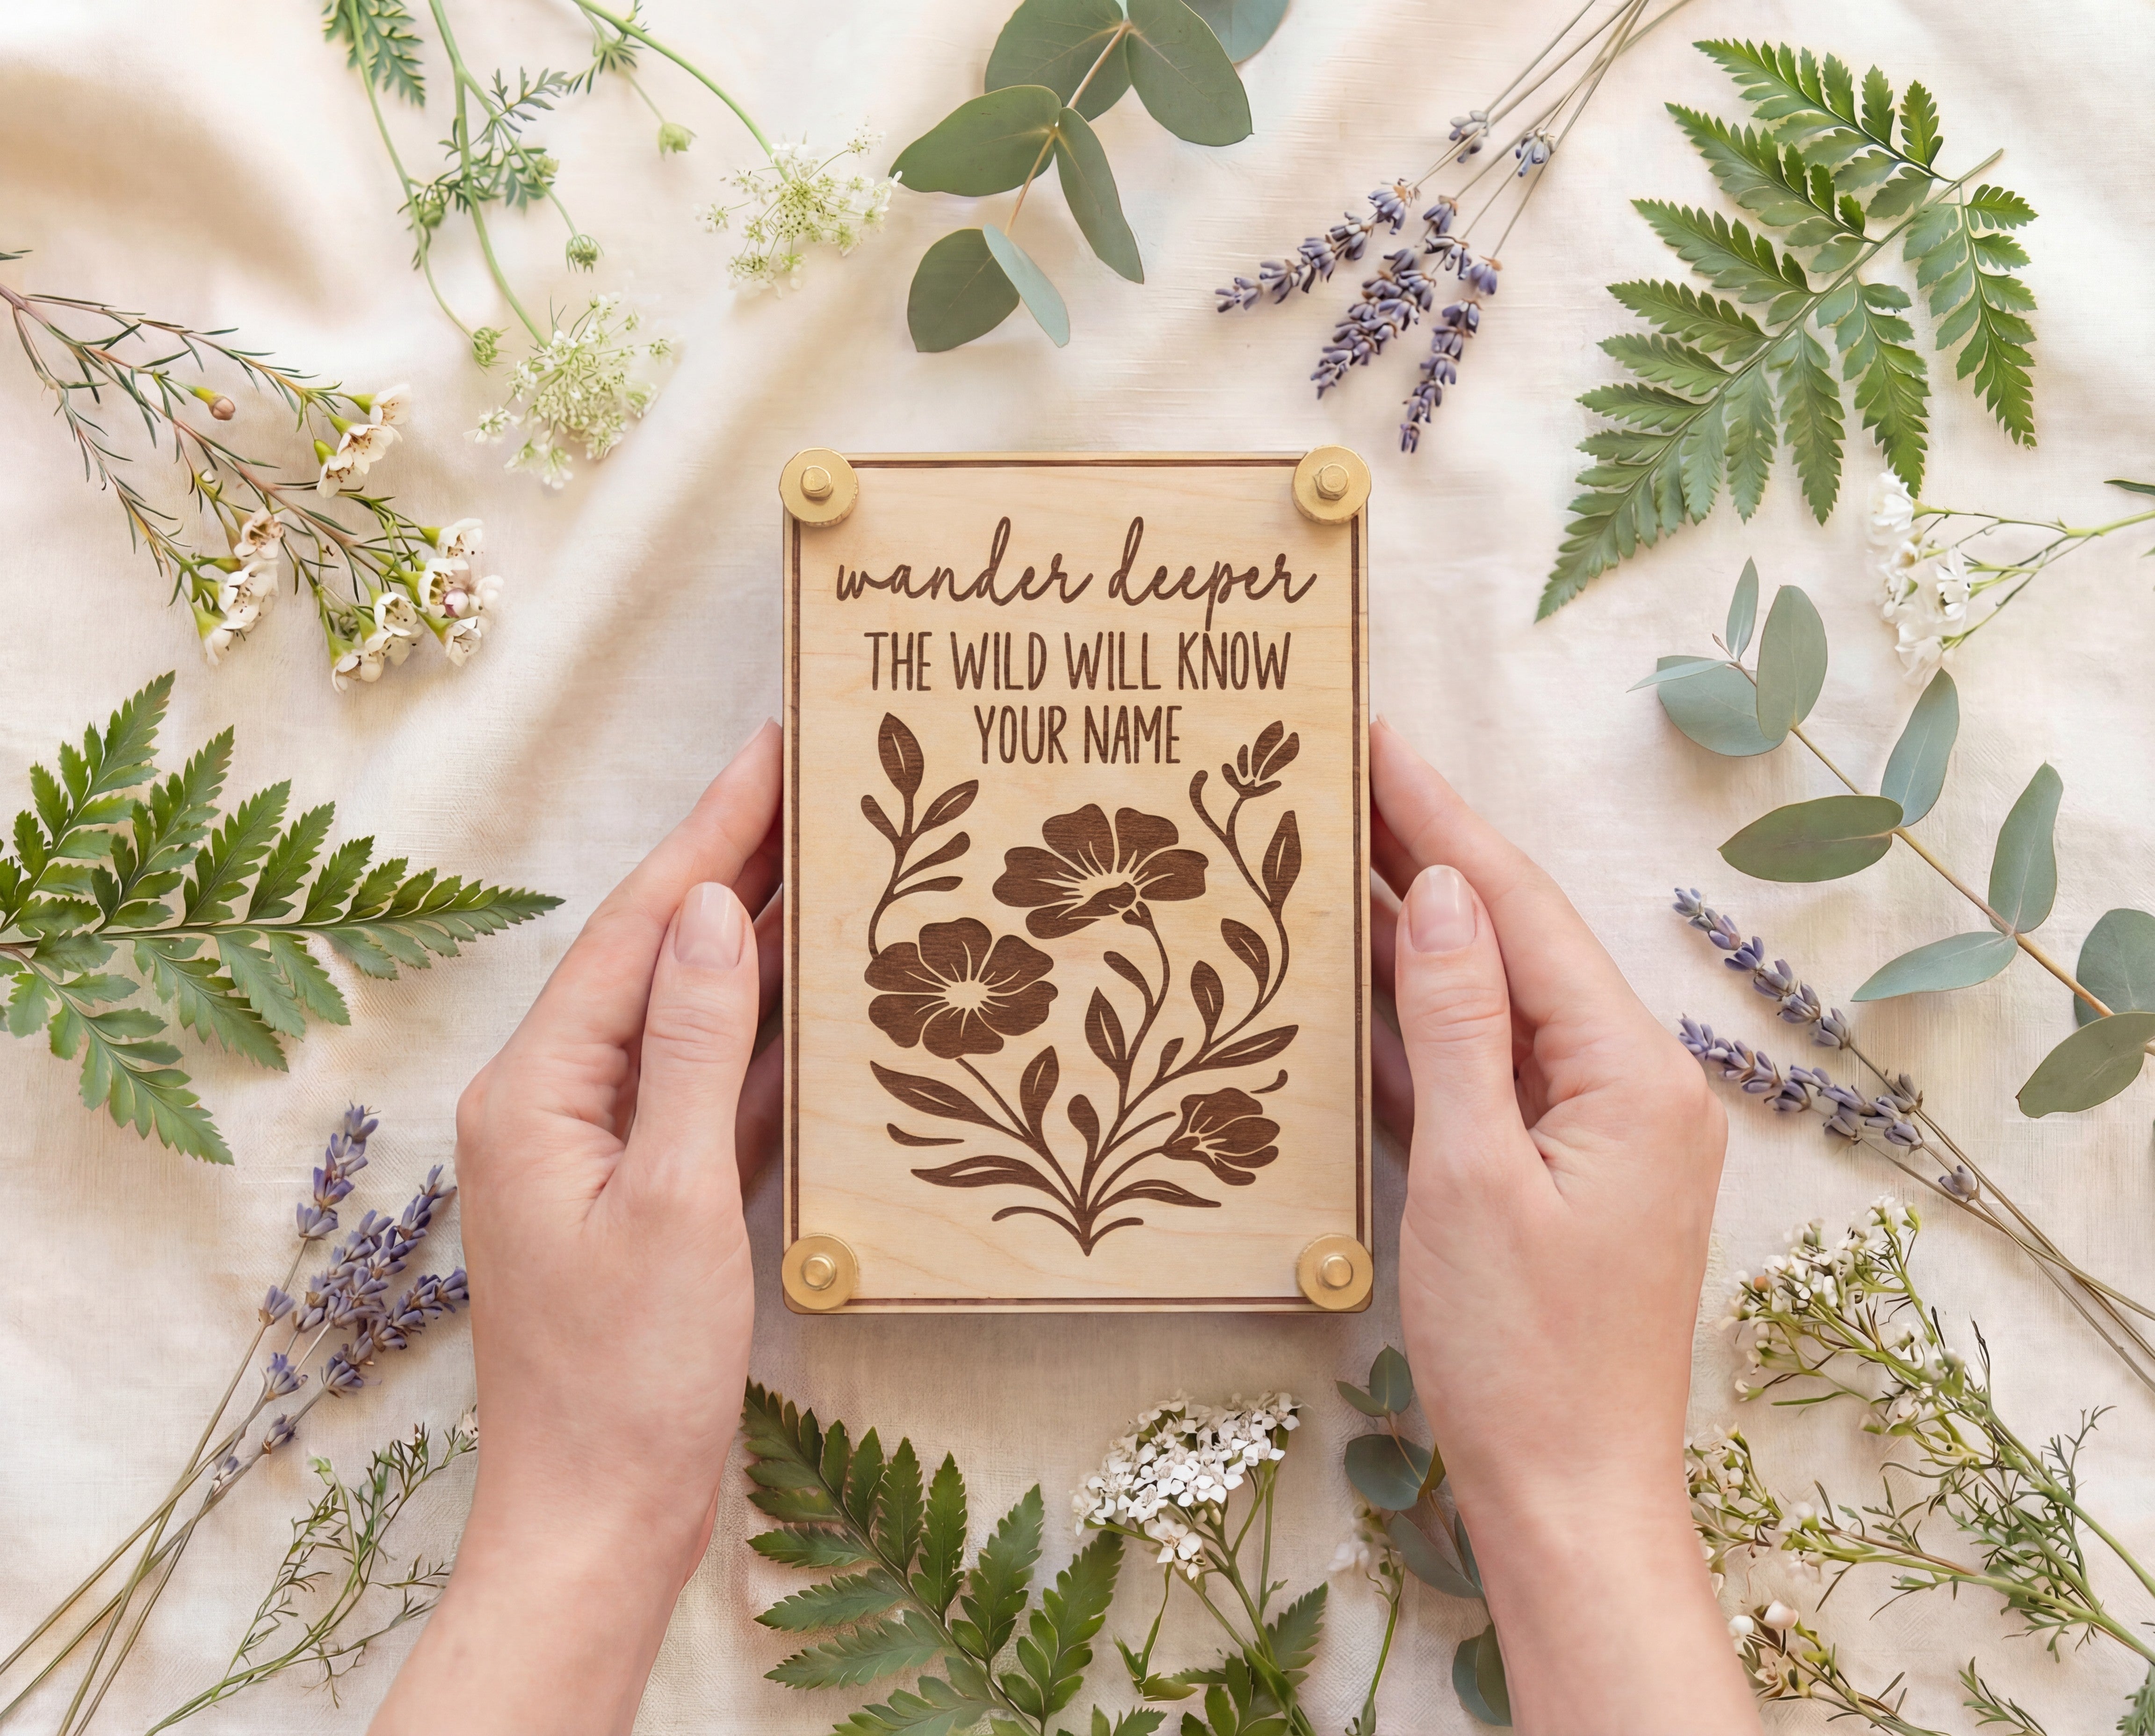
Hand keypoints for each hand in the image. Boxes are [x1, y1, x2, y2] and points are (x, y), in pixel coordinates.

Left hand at [372, 723, 783, 1735]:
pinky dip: (766, 1042)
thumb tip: (718, 915)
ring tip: (835, 863)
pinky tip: (822, 1002)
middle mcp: (557, 1102)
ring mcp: (601, 1148)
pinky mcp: (646, 1194)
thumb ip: (696, 1050)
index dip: (711, 831)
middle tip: (817, 777)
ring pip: (693, 1017)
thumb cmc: (624, 1378)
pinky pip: (710, 1089)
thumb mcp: (671, 1200)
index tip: (771, 746)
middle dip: (738, 864)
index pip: (640, 927)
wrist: (598, 1520)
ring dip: (761, 945)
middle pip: (662, 956)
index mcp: (538, 1090)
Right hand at [1370, 721, 1756, 1733]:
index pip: (1520, 908)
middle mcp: (1625, 1082)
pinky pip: (1480, 1067)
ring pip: (1489, 997)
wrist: (1568, 1495)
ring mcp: (1589, 1126)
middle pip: (1510, 937)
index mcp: (1629, 1072)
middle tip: (1342, 765)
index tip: (1379, 734)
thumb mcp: (1476, 1177)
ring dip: (1415, 927)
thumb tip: (1446, 893)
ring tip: (1333, 845)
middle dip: (1426, 850)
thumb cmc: (1524, 1354)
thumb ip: (1461, 1025)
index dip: (1444, 816)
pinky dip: (1419, 1020)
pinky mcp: (1550, 1168)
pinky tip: (1359, 973)